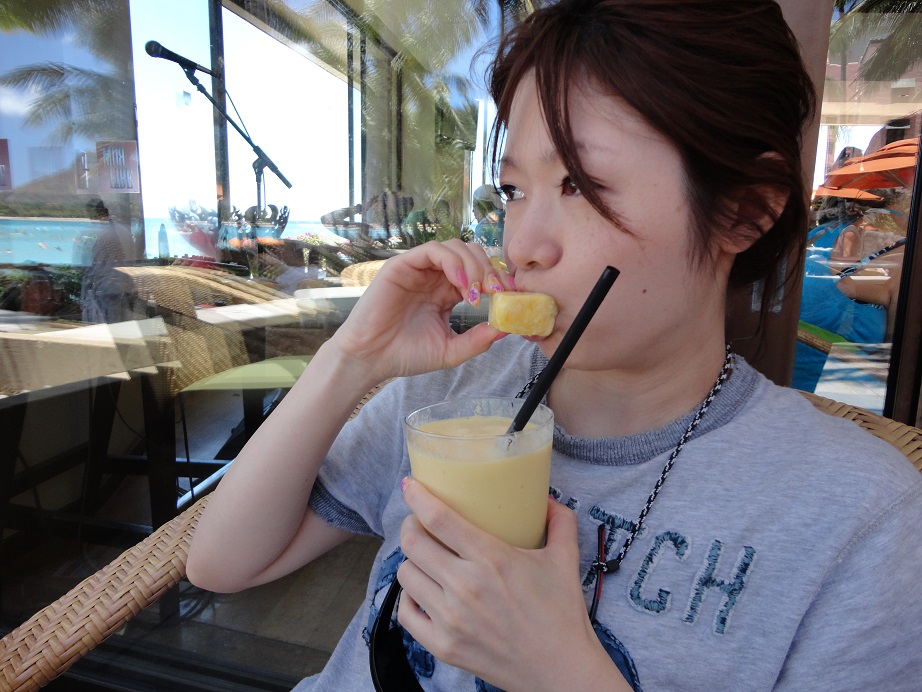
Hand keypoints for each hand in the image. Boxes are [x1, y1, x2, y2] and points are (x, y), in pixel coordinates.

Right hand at [330, 240, 512, 382]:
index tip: (512, 297)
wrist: (371, 359)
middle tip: (497, 293)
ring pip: (455, 247)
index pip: (479, 273)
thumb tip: (507, 328)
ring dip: (473, 266)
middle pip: (472, 254)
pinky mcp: (403, 264)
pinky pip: (433, 250)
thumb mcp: (451, 350)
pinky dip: (452, 262)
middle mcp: (435, 276)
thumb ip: (478, 340)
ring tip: (475, 293)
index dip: (498, 280)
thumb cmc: (405, 355)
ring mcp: (419, 268)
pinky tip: (460, 284)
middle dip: (489, 271)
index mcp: (447, 292)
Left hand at [397, 479, 626, 690]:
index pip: (438, 518)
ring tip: (425, 558)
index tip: (410, 485)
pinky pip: (405, 612)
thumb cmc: (562, 614)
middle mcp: (465, 587)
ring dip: (412, 560)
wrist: (562, 670)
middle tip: (419, 522)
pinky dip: (409, 597)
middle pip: (413, 543)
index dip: (417, 496)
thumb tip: (545, 499)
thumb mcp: (565, 560)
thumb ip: (559, 521)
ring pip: (406, 574)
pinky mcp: (443, 646)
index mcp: (492, 559)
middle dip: (410, 525)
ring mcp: (450, 619)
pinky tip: (423, 590)